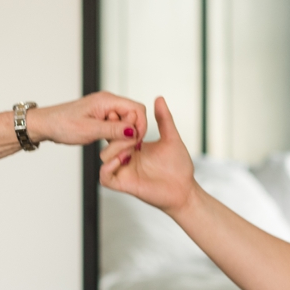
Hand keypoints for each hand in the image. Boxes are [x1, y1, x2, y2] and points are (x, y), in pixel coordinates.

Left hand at [24, 92, 146, 146]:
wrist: (46, 125)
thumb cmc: (62, 124)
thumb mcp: (89, 130)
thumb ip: (114, 130)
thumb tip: (133, 130)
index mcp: (107, 100)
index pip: (137, 109)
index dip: (139, 126)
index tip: (134, 141)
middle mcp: (108, 102)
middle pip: (133, 116)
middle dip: (130, 134)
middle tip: (119, 147)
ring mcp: (105, 110)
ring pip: (126, 123)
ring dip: (121, 137)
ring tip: (108, 146)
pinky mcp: (101, 118)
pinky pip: (117, 127)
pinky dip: (114, 137)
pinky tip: (105, 144)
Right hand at [100, 96, 196, 214]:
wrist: (184, 189)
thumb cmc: (179, 167)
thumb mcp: (171, 138)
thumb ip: (164, 119)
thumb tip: (159, 99)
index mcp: (135, 145)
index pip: (118, 130)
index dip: (118, 121)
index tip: (127, 115)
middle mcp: (127, 157)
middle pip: (108, 140)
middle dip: (116, 133)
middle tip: (132, 132)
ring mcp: (124, 170)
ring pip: (104, 156)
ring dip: (114, 148)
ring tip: (131, 148)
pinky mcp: (125, 184)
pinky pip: (105, 177)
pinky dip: (108, 167)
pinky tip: (122, 160)